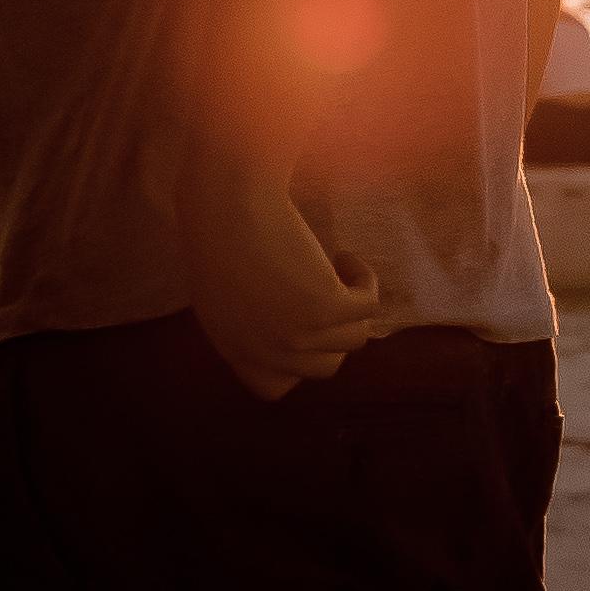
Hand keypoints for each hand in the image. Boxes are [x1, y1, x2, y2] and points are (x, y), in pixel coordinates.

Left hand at [183, 143, 394, 399]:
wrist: (228, 203)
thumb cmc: (221, 233)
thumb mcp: (226, 293)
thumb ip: (252, 322)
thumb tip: (300, 331)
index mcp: (235, 350)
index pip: (273, 387)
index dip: (293, 359)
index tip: (301, 325)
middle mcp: (268, 351)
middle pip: (325, 365)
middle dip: (331, 330)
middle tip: (325, 292)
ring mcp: (298, 335)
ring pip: (354, 338)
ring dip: (353, 304)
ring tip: (336, 268)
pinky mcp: (327, 308)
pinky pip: (368, 306)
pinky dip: (364, 280)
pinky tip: (346, 258)